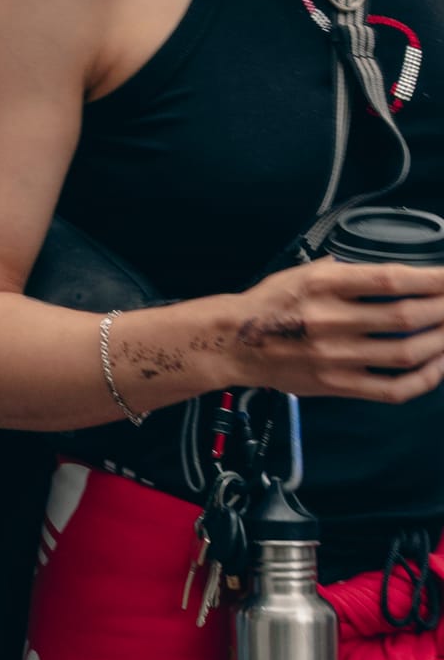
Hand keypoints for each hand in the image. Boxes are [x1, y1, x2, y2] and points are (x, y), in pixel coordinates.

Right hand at [220, 258, 443, 404]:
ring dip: (440, 341)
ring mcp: (337, 357)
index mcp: (323, 285)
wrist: (237, 343)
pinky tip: (437, 365)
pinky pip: (393, 388)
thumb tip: (390, 273)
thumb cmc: (270, 303)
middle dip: (442, 308)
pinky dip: (424, 379)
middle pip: (404, 316)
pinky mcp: (339, 385)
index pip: (389, 280)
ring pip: (406, 353)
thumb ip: (344, 271)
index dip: (428, 278)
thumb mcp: (302, 272)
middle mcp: (332, 320)